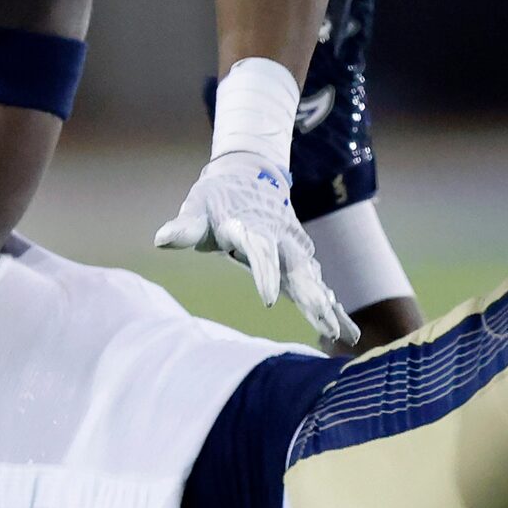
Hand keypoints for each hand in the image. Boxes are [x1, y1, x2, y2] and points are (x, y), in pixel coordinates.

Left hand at [155, 150, 357, 343]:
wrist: (248, 173)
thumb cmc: (216, 196)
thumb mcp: (197, 206)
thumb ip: (184, 227)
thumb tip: (162, 238)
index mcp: (251, 225)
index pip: (260, 250)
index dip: (266, 273)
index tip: (268, 299)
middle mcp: (279, 237)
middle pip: (297, 269)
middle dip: (311, 297)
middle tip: (324, 323)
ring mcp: (293, 247)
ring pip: (313, 279)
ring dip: (327, 305)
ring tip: (342, 334)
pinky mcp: (300, 257)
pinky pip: (317, 283)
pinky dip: (331, 304)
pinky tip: (345, 330)